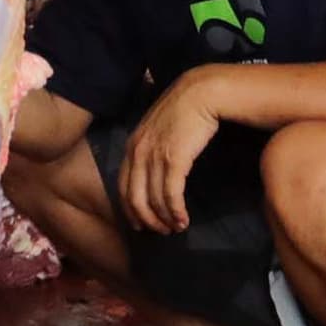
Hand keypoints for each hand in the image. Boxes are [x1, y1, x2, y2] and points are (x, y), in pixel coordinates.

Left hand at [118, 78, 225, 235]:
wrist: (203, 92)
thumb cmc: (185, 109)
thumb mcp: (158, 127)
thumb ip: (151, 146)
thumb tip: (155, 170)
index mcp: (132, 145)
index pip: (123, 186)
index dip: (130, 209)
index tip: (140, 224)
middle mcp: (138, 152)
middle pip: (134, 198)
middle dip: (147, 220)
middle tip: (161, 232)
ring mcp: (154, 156)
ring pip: (153, 200)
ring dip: (165, 219)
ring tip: (177, 228)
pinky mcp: (174, 160)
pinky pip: (170, 195)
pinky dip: (176, 212)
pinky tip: (184, 219)